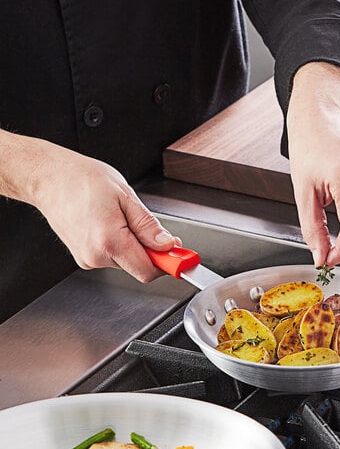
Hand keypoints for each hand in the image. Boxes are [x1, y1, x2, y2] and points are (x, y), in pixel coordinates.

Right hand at [1, 131, 177, 281]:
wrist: (49, 178)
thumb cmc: (82, 180)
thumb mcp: (126, 196)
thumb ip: (148, 225)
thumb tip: (167, 245)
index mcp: (108, 240)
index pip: (148, 270)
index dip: (168, 263)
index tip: (181, 257)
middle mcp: (95, 256)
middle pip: (139, 267)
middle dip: (152, 251)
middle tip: (150, 226)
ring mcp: (87, 259)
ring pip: (127, 262)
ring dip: (134, 245)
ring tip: (121, 218)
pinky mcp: (84, 258)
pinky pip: (114, 257)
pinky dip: (121, 244)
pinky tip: (110, 224)